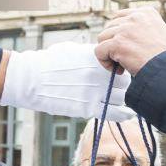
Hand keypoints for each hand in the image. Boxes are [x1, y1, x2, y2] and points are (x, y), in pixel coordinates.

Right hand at [1, 42, 135, 120]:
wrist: (31, 79)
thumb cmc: (50, 62)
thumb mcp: (74, 51)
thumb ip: (92, 54)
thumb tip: (105, 54)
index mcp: (97, 57)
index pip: (123, 63)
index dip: (127, 68)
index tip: (127, 72)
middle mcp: (98, 73)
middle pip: (127, 80)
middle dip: (129, 84)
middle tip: (131, 88)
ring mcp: (94, 91)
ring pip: (124, 97)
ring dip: (128, 99)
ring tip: (133, 101)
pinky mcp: (88, 107)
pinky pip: (114, 112)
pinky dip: (124, 114)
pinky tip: (129, 114)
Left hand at [96, 8, 165, 74]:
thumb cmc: (165, 58)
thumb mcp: (156, 34)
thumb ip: (139, 29)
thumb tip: (117, 35)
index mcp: (146, 12)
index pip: (120, 16)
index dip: (119, 33)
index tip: (127, 47)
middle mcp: (135, 17)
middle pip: (109, 27)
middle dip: (113, 43)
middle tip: (124, 58)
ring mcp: (125, 29)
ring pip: (102, 38)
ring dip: (108, 53)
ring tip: (121, 64)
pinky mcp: (117, 43)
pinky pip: (99, 51)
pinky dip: (105, 62)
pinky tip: (119, 69)